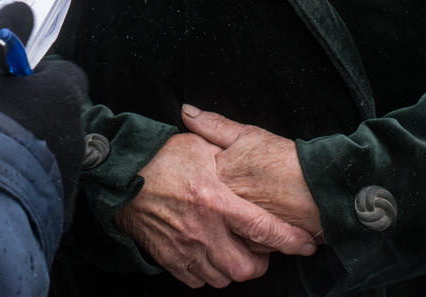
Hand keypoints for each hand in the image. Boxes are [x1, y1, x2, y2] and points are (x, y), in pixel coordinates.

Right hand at [0, 3, 87, 222]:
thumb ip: (1, 32)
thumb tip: (22, 7)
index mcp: (60, 96)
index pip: (67, 77)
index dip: (40, 79)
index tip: (10, 85)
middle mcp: (74, 135)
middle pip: (60, 118)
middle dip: (34, 118)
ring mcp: (67, 177)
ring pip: (53, 157)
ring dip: (30, 153)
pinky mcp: (56, 214)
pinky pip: (44, 194)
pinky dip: (26, 189)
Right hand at [114, 131, 316, 287]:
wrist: (119, 177)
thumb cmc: (159, 158)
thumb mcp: (197, 145)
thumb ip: (226, 150)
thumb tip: (244, 150)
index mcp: (215, 200)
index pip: (263, 228)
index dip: (290, 240)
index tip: (305, 244)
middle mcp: (203, 229)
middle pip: (246, 268)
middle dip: (259, 263)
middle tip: (259, 250)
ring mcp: (184, 247)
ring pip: (223, 278)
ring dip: (232, 268)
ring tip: (232, 251)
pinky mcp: (168, 258)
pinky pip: (197, 280)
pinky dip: (207, 272)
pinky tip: (207, 255)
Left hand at [181, 104, 323, 237]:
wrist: (322, 188)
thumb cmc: (287, 160)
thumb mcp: (249, 134)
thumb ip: (214, 125)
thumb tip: (187, 112)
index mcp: (218, 174)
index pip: (197, 177)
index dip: (209, 174)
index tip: (225, 173)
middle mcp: (225, 202)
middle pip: (209, 205)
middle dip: (216, 200)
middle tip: (244, 192)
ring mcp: (240, 224)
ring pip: (226, 226)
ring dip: (232, 222)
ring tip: (255, 209)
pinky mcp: (257, 242)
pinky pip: (244, 243)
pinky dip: (250, 237)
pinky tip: (261, 224)